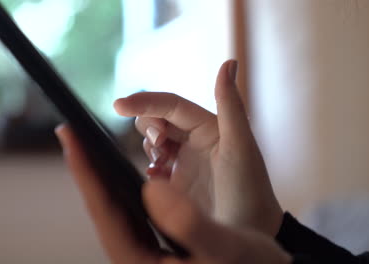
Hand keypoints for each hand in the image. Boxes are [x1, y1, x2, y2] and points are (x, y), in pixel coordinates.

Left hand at [56, 126, 291, 262]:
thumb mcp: (225, 246)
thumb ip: (188, 222)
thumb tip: (150, 186)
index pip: (105, 211)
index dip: (85, 172)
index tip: (70, 136)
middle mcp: (137, 260)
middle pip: (103, 208)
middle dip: (85, 169)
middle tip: (72, 133)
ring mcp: (145, 253)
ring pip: (115, 209)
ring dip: (101, 176)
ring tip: (89, 147)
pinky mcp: (155, 247)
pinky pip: (130, 211)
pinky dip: (122, 185)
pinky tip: (121, 171)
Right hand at [113, 60, 282, 235]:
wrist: (249, 233)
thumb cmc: (250, 190)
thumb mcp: (241, 147)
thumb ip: (231, 106)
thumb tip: (229, 62)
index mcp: (209, 126)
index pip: (172, 104)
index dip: (145, 101)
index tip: (119, 105)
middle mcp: (194, 139)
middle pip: (157, 118)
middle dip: (150, 126)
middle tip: (161, 149)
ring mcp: (183, 161)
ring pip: (151, 140)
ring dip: (150, 148)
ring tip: (162, 167)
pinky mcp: (174, 183)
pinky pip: (151, 165)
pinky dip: (148, 168)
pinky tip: (157, 179)